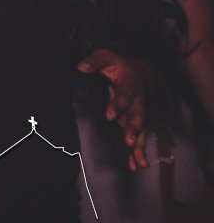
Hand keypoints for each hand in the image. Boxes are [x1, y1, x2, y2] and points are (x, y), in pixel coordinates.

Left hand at [77, 49, 152, 170]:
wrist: (139, 73)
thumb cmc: (118, 66)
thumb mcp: (106, 57)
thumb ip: (94, 61)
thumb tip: (81, 66)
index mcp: (131, 85)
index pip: (125, 95)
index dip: (118, 105)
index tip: (110, 115)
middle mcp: (138, 101)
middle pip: (138, 115)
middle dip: (134, 129)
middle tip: (129, 140)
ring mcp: (138, 114)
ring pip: (141, 131)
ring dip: (139, 146)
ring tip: (139, 163)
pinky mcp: (135, 123)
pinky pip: (138, 139)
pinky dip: (137, 152)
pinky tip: (136, 165)